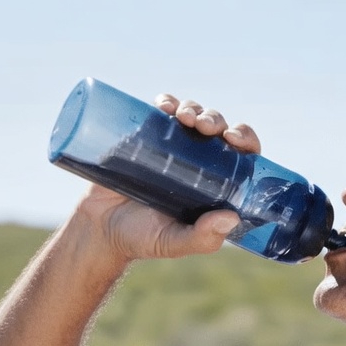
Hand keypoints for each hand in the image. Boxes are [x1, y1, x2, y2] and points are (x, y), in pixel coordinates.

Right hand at [74, 95, 263, 262]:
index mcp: (216, 184)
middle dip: (216, 120)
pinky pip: (160, 111)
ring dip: (194, 108)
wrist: (100, 229)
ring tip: (184, 116)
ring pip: (192, 115)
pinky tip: (164, 105)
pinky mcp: (144, 136)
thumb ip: (203, 238)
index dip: (245, 139)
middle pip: (218, 129)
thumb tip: (232, 217)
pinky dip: (166, 102)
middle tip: (205, 126)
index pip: (241, 155)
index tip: (234, 138)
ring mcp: (171, 146)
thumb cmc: (144, 239)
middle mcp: (199, 161)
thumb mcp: (176, 243)